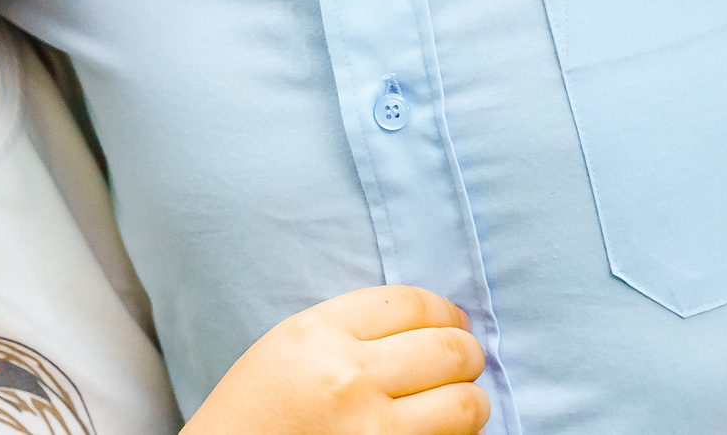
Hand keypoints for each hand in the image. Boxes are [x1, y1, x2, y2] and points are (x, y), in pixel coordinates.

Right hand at [183, 285, 489, 434]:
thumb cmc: (257, 411)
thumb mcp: (290, 347)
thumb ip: (355, 328)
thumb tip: (442, 325)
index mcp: (319, 334)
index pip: (413, 304)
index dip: (445, 313)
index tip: (453, 324)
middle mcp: (348, 378)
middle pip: (448, 350)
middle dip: (467, 355)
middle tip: (463, 363)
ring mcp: (371, 431)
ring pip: (465, 404)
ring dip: (469, 402)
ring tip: (456, 403)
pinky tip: (438, 433)